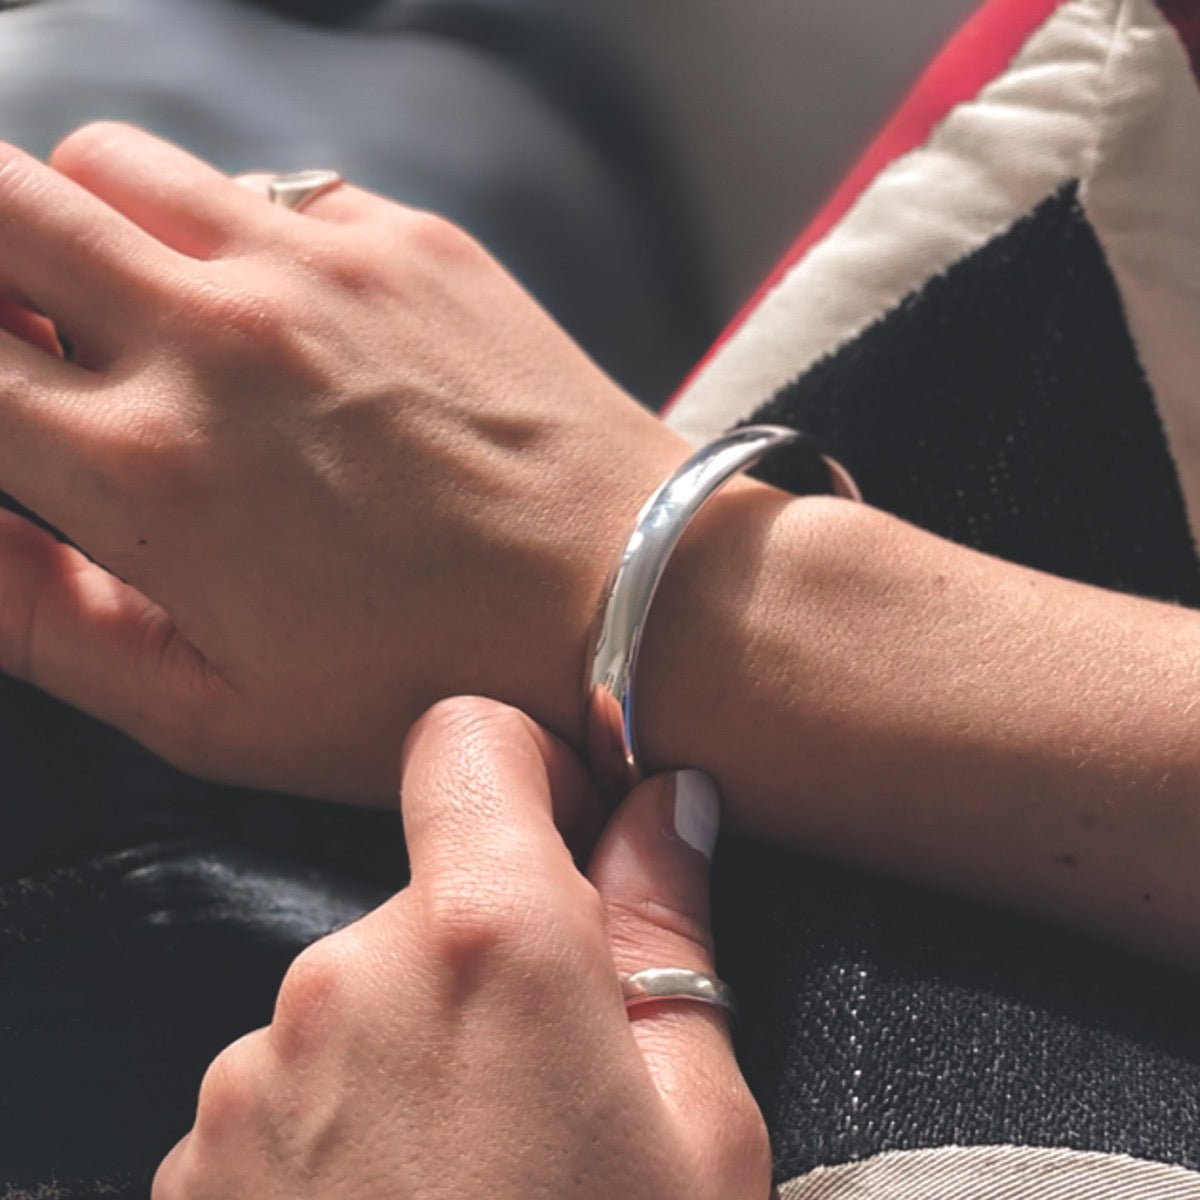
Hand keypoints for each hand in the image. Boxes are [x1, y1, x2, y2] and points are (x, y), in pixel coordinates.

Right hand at [0, 123, 690, 800]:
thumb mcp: (219, 713)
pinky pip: (269, 190)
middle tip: (25, 335)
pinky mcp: (411, 243)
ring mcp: (322, 269)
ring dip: (89, 229)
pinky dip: (237, 238)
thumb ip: (44, 622)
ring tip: (142, 319)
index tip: (3, 404)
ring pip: (116, 165)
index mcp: (151, 469)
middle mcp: (220, 337)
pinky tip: (286, 322)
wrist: (632, 604)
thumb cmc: (440, 682)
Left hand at [150, 696, 769, 1199]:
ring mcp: (254, 1072)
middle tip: (557, 1077)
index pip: (468, 738)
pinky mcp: (200, 1156)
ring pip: (360, 989)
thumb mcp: (698, 1125)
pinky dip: (351, 1115)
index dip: (529, 765)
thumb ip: (669, 930)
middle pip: (424, 884)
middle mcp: (344, 978)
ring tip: (482, 1169)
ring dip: (418, 1039)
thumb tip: (666, 806)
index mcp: (485, 942)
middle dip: (490, 946)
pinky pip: (294, 1079)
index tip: (568, 834)